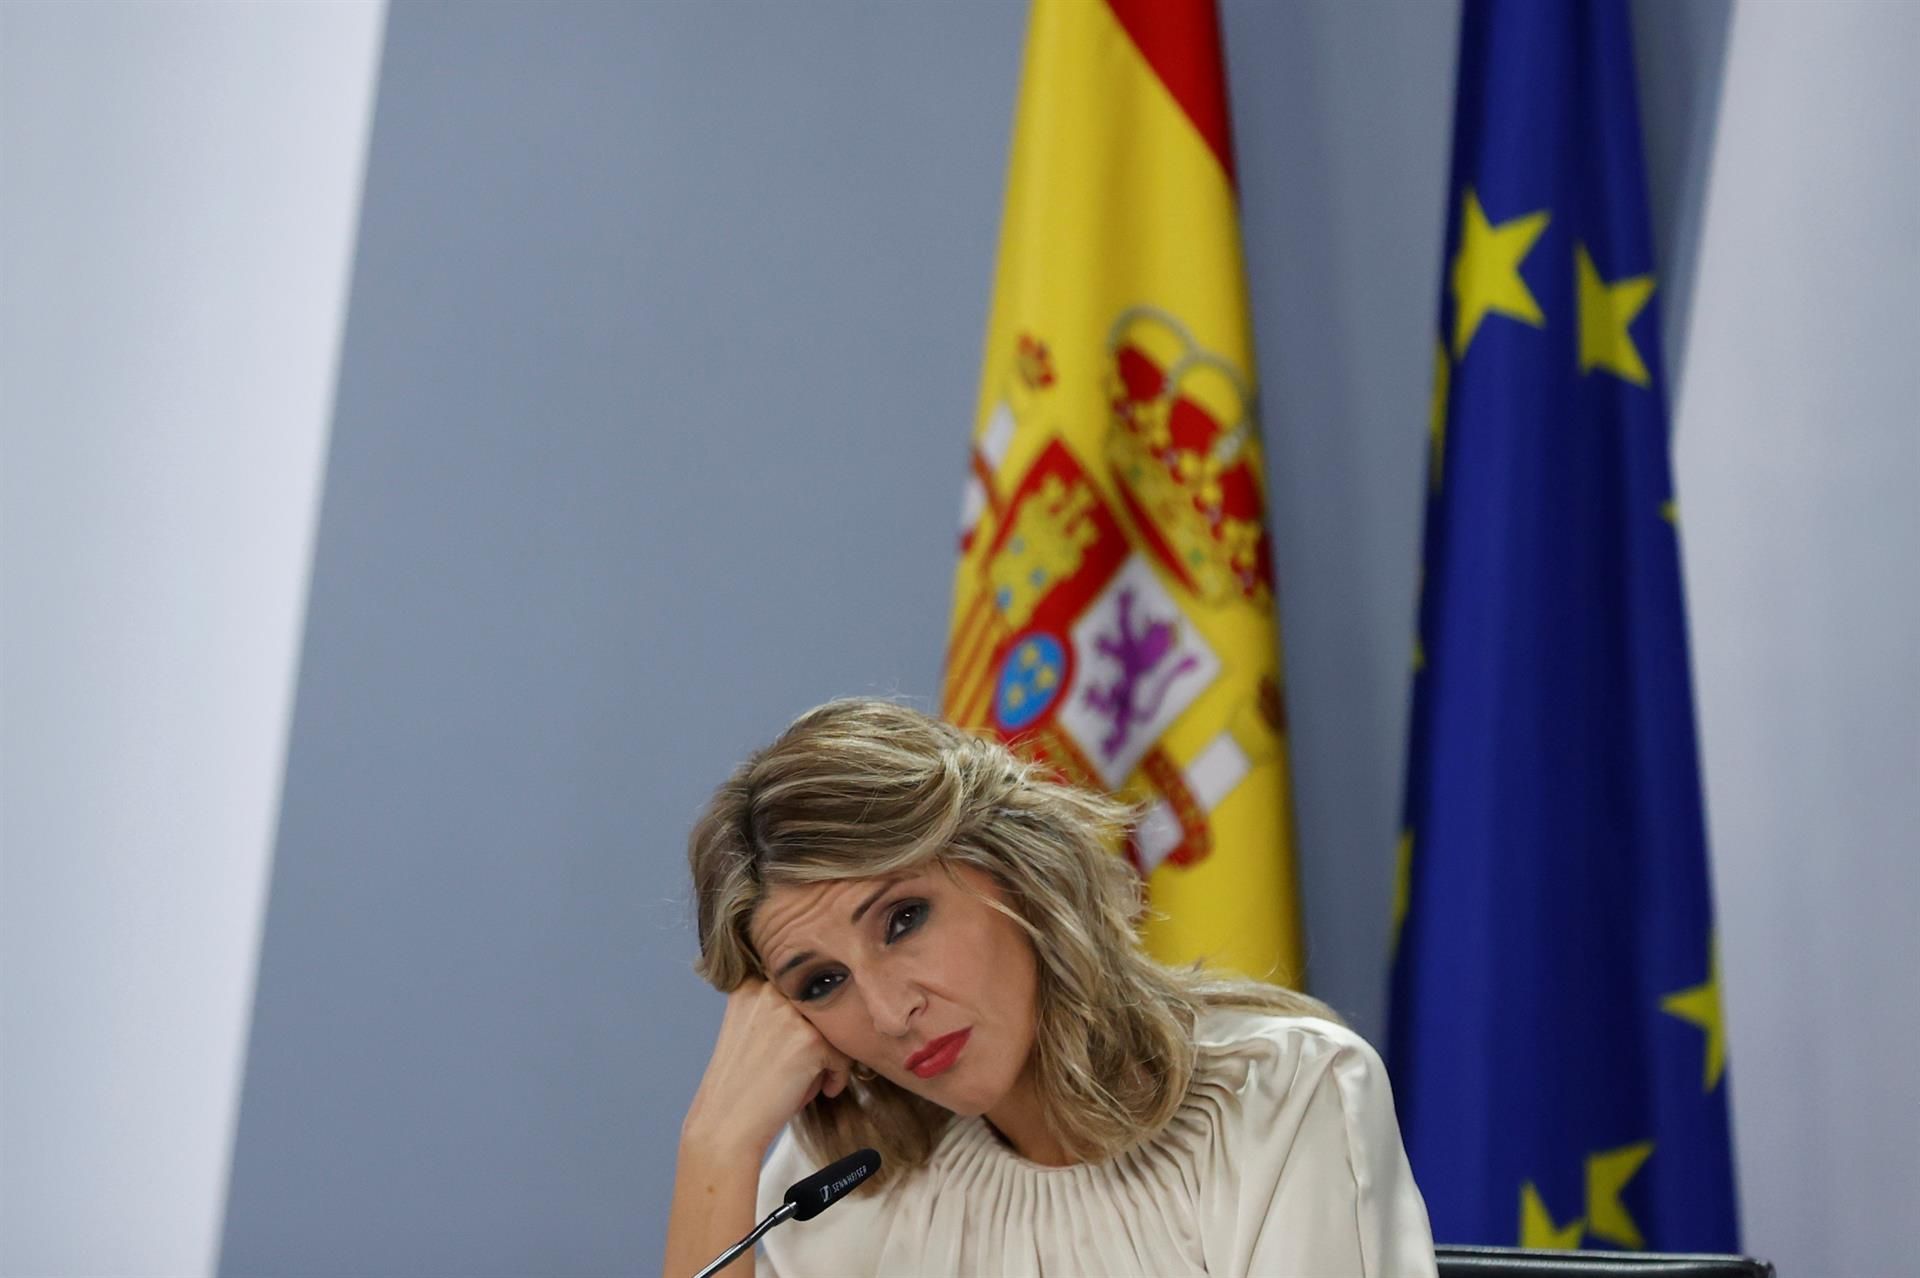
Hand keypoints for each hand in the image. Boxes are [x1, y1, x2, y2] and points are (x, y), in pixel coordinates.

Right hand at [681, 978, 851, 1159]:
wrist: (725, 1128)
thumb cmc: (740, 1087)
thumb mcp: (748, 1031)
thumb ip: (777, 1010)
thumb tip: (826, 1001)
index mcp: (750, 987)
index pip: (799, 988)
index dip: (805, 1020)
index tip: (798, 1045)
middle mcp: (769, 992)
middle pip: (819, 1006)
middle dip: (818, 1036)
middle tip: (804, 1066)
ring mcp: (790, 1015)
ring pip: (834, 1029)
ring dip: (829, 1056)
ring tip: (810, 1080)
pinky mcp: (810, 1041)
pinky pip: (842, 1055)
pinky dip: (837, 1076)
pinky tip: (822, 1091)